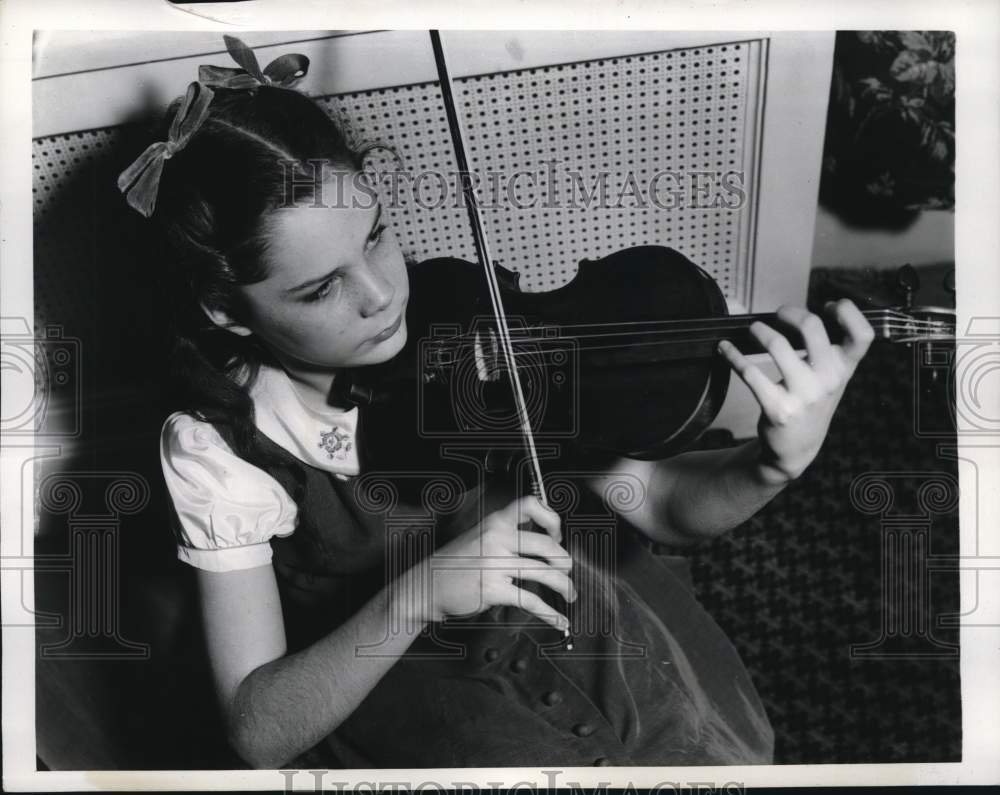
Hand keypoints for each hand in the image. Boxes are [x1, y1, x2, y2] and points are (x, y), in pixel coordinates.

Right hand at [407, 496, 574, 630]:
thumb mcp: (480, 537)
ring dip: (564, 586)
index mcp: (495, 522)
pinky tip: (558, 620)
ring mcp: (494, 564)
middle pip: (547, 544)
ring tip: (570, 593)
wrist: (426, 585)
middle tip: (567, 570)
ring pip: (545, 573)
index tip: (557, 534)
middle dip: (565, 561)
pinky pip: (531, 601)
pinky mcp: (493, 589)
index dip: (551, 518)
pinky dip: (551, 614)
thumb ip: (507, 536)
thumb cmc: (455, 564)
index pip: (530, 505)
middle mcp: (496, 538)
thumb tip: (544, 544)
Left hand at [717, 299, 874, 483]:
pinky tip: (725, 348)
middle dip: (789, 312)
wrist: (797, 447)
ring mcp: (804, 395)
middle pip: (812, 327)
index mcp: (845, 368)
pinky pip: (750, 372)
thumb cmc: (811, 402)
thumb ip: (826, 349)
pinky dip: (733, 355)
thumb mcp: (830, 378)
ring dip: (759, 330)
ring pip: (778, 345)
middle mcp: (829, 380)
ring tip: (753, 329)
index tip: (827, 305)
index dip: (847, 312)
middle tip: (778, 314)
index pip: (862, 335)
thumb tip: (796, 313)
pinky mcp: (778, 408)